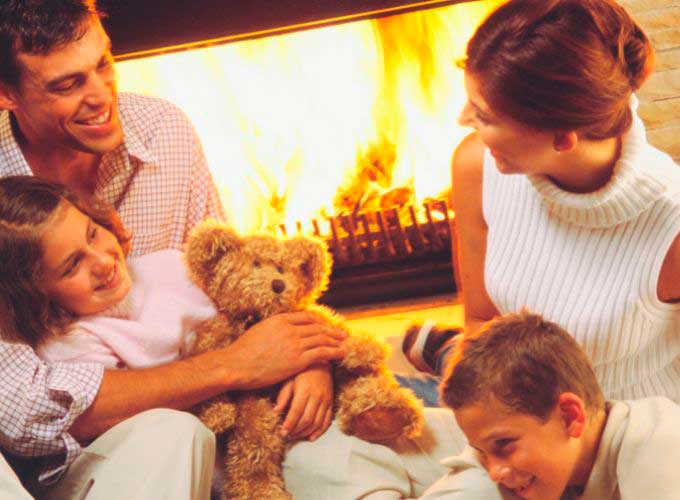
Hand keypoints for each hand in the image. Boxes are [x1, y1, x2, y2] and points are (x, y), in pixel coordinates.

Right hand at [223, 311, 345, 389]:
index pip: (305, 317)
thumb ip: (272, 328)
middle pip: (317, 327)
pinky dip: (334, 352)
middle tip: (341, 332)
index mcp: (280, 320)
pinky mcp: (298, 360)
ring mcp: (295, 344)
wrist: (237, 365)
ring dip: (336, 340)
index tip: (325, 325)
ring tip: (345, 342)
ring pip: (322, 339)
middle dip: (331, 330)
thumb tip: (277, 329)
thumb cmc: (242, 352)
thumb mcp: (258, 331)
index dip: (318, 321)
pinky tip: (342, 353)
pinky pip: (322, 353)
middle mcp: (290, 329)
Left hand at [275, 363, 332, 440]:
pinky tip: (310, 437)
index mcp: (305, 390)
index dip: (289, 424)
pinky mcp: (331, 403)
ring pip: (317, 423)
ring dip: (305, 433)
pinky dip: (319, 431)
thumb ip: (283, 395)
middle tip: (287, 436)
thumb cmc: (303, 371)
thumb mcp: (290, 379)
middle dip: (296, 431)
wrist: (321, 362)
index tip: (282, 432)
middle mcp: (317, 396)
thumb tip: (276, 411)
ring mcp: (326, 400)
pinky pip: (327, 421)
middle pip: (307, 419)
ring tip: (295, 436)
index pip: (297, 411)